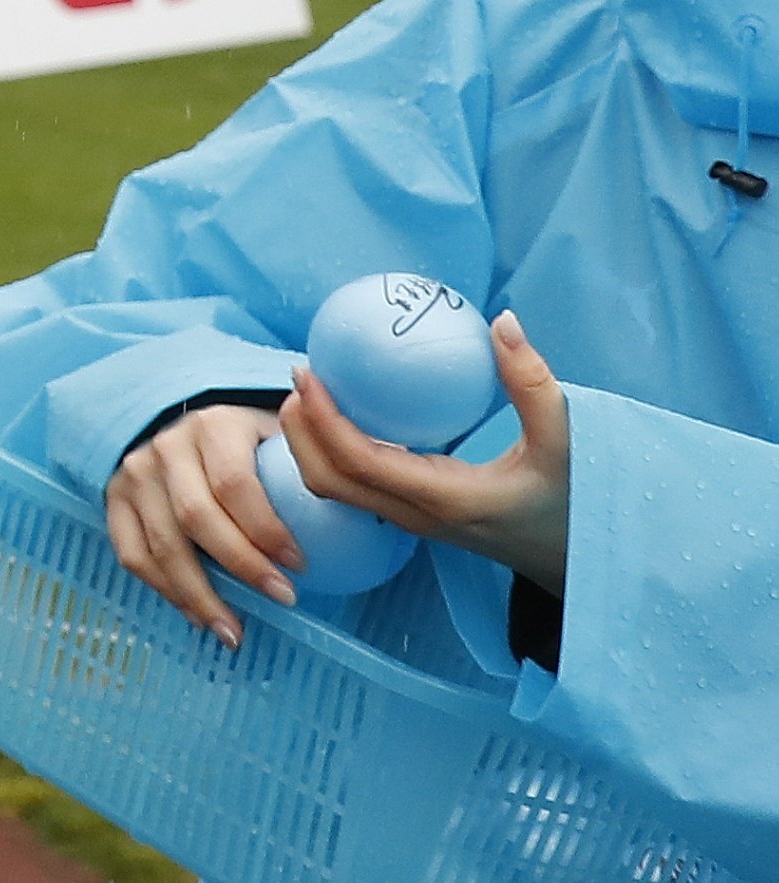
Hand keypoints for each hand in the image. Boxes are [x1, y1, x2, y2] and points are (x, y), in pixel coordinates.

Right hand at [105, 400, 301, 646]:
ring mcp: (134, 473)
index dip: (266, 530)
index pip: (235, 483)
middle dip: (241, 566)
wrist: (184, 424)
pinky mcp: (112, 499)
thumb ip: (322, 454)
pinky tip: (199, 617)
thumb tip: (389, 467)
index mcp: (213, 425)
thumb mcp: (283, 434)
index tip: (301, 565)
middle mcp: (166, 446)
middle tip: (283, 600)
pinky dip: (165, 591)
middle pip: (196, 518)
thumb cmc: (254, 444)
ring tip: (236, 633)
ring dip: (200, 595)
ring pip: (161, 545)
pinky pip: (132, 554)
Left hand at [286, 311, 573, 599]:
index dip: (322, 419)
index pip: (358, 462)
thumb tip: (501, 321)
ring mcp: (414, 522)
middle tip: (301, 375)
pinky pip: (358, 487)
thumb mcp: (567, 441)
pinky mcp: (418, 517)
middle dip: (298, 431)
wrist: (584, 561)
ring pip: (338, 490)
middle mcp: (417, 517)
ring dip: (311, 444)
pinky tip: (351, 414)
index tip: (306, 373)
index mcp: (444, 499)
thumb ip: (533, 382)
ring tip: (313, 391)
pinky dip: (336, 453)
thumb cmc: (578, 500)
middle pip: (328, 481)